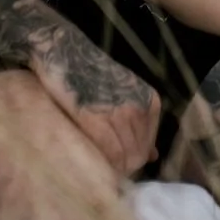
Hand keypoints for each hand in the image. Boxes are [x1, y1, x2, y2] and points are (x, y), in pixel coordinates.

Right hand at [29, 26, 161, 179]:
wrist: (66, 53)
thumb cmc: (93, 75)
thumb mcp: (125, 95)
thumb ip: (140, 125)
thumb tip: (153, 156)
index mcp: (151, 102)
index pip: (147, 148)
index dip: (131, 159)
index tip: (113, 160)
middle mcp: (141, 108)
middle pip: (138, 156)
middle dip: (122, 166)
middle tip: (102, 163)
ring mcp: (121, 114)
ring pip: (126, 159)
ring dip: (111, 166)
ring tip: (94, 158)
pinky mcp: (98, 119)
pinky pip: (110, 154)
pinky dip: (102, 162)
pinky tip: (91, 156)